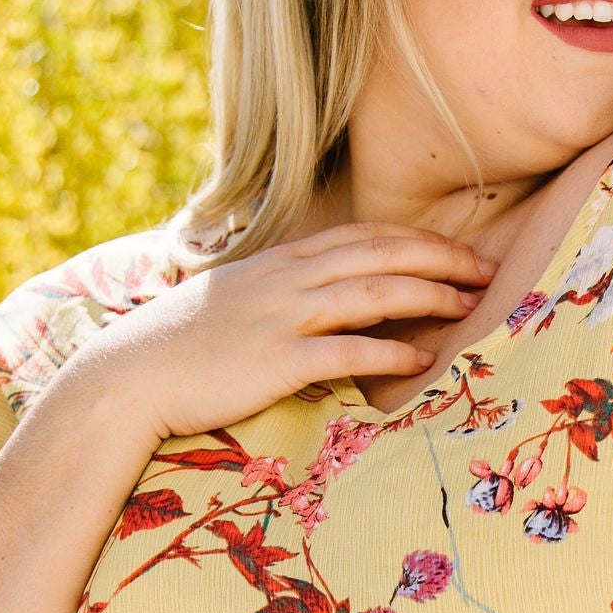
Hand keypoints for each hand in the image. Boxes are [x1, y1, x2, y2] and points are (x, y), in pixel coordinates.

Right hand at [71, 221, 499, 446]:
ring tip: (470, 305)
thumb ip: (281, 291)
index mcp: (280, 261)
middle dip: (439, 259)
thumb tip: (324, 299)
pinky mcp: (276, 362)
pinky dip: (390, 353)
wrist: (127, 376)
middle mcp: (286, 280)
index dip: (415, 240)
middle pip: (379, 256)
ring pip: (372, 295)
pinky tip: (423, 359)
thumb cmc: (180, 346)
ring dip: (428, 296)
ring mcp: (281, 318)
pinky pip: (347, 353)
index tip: (456, 249)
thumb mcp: (235, 301)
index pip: (362, 236)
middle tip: (485, 269)